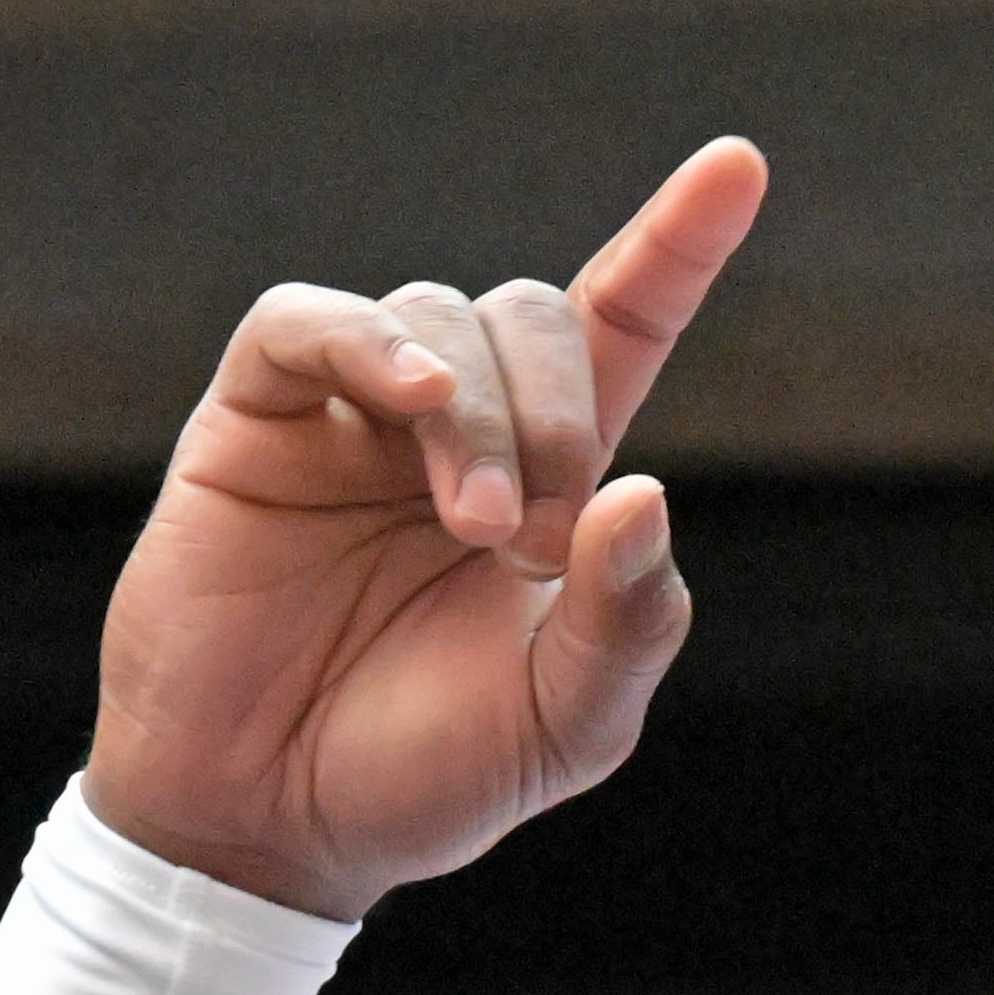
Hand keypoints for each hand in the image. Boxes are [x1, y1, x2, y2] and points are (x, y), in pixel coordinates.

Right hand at [86, 135, 768, 920]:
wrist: (266, 826)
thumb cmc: (417, 776)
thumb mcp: (564, 726)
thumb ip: (627, 622)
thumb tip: (644, 491)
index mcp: (549, 487)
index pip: (622, 333)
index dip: (675, 249)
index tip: (738, 167)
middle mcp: (456, 430)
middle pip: (534, 315)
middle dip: (562, 409)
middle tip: (539, 535)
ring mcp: (353, 419)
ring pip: (439, 320)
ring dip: (480, 415)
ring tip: (474, 526)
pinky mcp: (255, 420)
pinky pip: (308, 323)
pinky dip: (370, 339)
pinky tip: (411, 395)